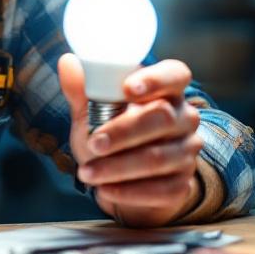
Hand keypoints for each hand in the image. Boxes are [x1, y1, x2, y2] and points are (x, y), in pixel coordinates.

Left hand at [58, 54, 203, 227]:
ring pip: (158, 158)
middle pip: (164, 118)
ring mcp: (187, 152)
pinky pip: (161, 189)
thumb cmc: (110, 138)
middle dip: (124, 132)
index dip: (155, 79)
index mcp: (166, 91)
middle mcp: (184, 118)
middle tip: (94, 142)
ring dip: (117, 167)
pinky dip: (128, 191)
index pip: (175, 74)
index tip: (127, 88)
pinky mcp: (182, 184)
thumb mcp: (92, 113)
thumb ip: (82, 90)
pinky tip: (105, 190)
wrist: (121, 183)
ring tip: (87, 172)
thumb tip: (68, 62)